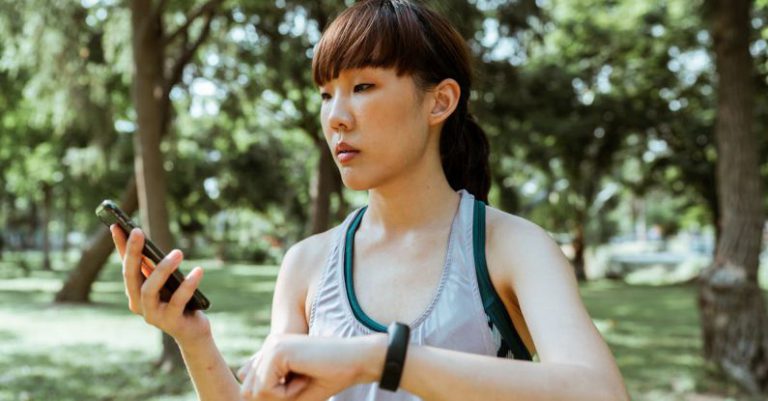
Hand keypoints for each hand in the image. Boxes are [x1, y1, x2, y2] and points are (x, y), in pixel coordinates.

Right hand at [111, 225, 210, 345]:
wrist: (192, 332)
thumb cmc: (179, 302)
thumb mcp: (167, 282)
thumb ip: (156, 267)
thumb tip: (148, 243)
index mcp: (134, 293)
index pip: (125, 266)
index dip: (120, 246)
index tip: (116, 225)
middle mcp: (138, 304)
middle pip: (130, 276)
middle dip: (132, 252)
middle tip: (137, 231)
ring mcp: (152, 315)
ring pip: (150, 289)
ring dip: (162, 269)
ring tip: (178, 252)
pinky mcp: (171, 322)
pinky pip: (178, 300)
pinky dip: (188, 285)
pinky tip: (198, 270)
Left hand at [237, 333, 386, 400]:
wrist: (356, 361)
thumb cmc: (331, 376)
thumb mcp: (295, 390)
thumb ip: (270, 392)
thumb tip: (245, 393)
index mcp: (273, 351)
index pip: (253, 388)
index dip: (277, 398)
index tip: (303, 384)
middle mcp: (269, 345)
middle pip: (250, 391)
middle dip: (277, 398)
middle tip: (304, 384)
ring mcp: (271, 346)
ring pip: (256, 392)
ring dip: (282, 397)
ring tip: (304, 381)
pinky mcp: (277, 351)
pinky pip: (266, 389)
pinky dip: (286, 394)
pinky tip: (305, 378)